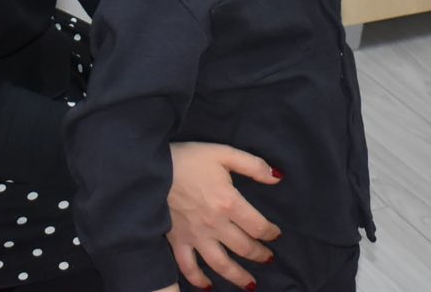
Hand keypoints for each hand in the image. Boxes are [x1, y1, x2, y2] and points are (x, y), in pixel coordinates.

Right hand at [167, 141, 279, 289]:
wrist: (153, 169)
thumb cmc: (189, 158)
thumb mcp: (224, 153)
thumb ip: (253, 166)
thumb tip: (277, 178)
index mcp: (229, 203)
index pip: (258, 226)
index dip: (271, 233)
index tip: (275, 234)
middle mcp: (215, 225)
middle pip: (244, 248)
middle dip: (260, 255)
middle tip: (268, 258)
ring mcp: (196, 236)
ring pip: (221, 264)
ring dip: (238, 276)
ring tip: (250, 284)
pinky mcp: (177, 241)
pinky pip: (188, 267)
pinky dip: (198, 280)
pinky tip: (208, 286)